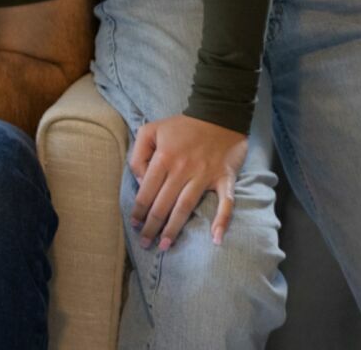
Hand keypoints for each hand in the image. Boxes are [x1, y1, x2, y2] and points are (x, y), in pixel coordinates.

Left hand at [128, 114, 246, 248]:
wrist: (218, 115)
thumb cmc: (181, 126)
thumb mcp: (150, 130)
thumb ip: (138, 154)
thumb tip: (139, 180)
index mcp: (163, 158)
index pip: (147, 191)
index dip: (139, 210)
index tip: (134, 224)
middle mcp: (183, 169)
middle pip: (164, 204)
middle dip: (153, 226)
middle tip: (146, 244)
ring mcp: (205, 176)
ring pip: (186, 207)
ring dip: (175, 228)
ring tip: (165, 246)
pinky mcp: (225, 179)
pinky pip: (226, 203)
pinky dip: (222, 221)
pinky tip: (216, 239)